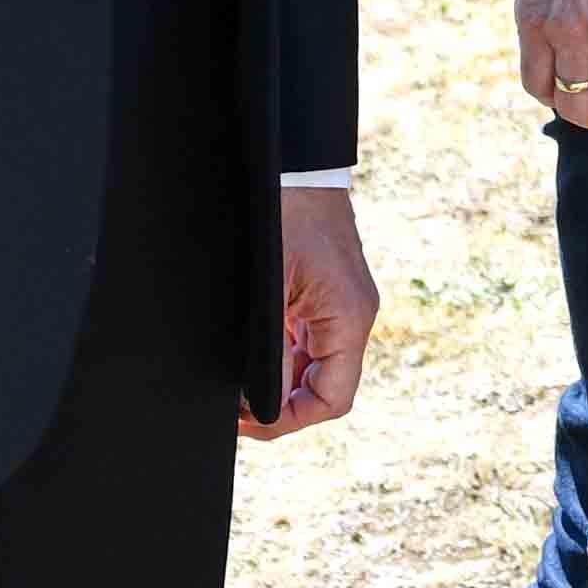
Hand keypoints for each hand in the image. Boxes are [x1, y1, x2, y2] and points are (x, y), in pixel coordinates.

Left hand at [245, 188, 381, 440]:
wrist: (295, 167)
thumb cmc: (282, 216)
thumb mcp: (270, 291)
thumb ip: (271, 350)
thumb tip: (261, 402)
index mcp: (348, 319)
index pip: (332, 399)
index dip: (289, 420)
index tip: (248, 420)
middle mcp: (353, 318)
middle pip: (325, 390)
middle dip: (280, 406)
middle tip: (234, 409)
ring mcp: (341, 307)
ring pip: (316, 369)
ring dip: (279, 383)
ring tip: (237, 385)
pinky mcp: (325, 296)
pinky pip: (310, 344)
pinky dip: (282, 359)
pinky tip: (251, 355)